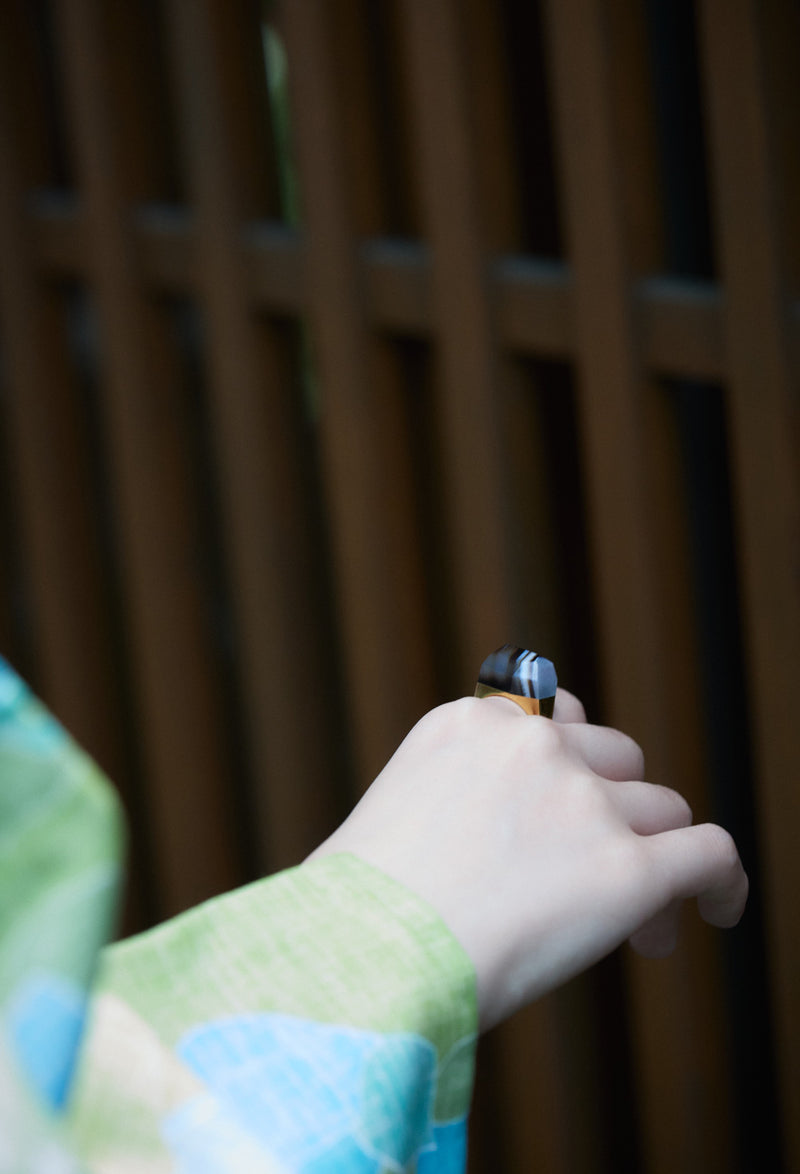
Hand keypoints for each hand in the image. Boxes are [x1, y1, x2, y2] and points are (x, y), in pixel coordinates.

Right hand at [307, 691, 747, 1028]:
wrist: (359, 958)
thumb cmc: (351, 915)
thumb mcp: (388, 817)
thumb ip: (449, 800)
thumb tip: (482, 846)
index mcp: (469, 724)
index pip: (554, 721)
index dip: (571, 770)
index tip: (565, 820)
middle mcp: (532, 745)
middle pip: (615, 755)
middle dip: (614, 808)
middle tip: (594, 873)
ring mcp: (582, 801)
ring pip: (661, 806)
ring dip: (653, 854)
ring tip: (634, 926)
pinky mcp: (626, 867)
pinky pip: (710, 854)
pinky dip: (723, 881)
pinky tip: (718, 911)